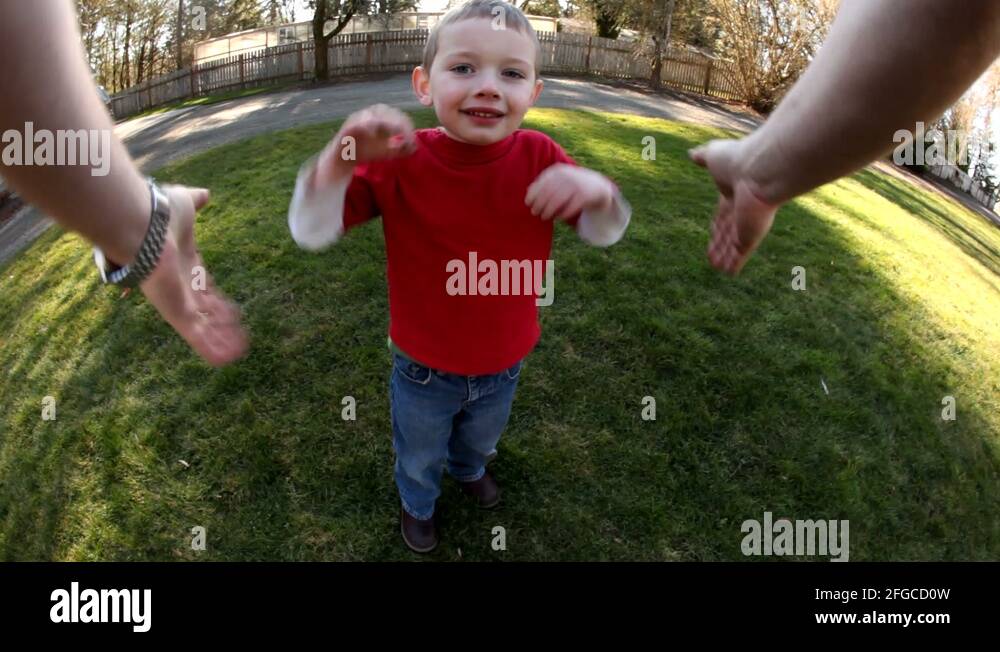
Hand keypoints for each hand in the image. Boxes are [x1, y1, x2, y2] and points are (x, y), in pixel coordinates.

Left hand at [138, 185, 248, 366]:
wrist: (141, 227)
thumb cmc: (160, 216)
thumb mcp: (184, 205)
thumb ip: (195, 201)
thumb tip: (205, 194)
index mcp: (185, 267)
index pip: (204, 288)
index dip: (217, 300)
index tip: (230, 309)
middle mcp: (182, 288)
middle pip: (206, 311)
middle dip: (221, 324)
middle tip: (237, 334)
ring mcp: (179, 303)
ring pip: (204, 328)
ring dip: (221, 341)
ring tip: (237, 353)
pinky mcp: (178, 314)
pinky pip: (199, 337)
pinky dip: (213, 349)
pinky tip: (227, 360)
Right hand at [317, 103, 416, 182]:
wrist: (344, 159)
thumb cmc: (366, 152)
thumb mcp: (387, 152)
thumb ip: (400, 149)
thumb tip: (415, 147)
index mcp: (377, 118)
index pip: (394, 114)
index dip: (405, 124)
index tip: (412, 139)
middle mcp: (367, 115)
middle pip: (384, 110)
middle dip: (397, 122)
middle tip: (405, 137)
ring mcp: (356, 120)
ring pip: (370, 114)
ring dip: (384, 121)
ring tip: (393, 132)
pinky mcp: (347, 129)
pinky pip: (356, 124)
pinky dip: (365, 126)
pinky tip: (374, 134)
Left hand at [525, 164, 614, 220]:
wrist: (598, 186)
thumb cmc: (571, 186)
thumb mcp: (559, 180)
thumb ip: (545, 184)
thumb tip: (528, 192)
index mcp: (558, 171)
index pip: (541, 182)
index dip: (533, 193)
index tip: (527, 203)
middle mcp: (567, 176)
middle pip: (548, 191)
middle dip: (539, 203)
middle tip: (534, 212)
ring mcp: (576, 185)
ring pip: (557, 200)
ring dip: (548, 210)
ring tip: (543, 217)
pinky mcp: (585, 196)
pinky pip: (570, 207)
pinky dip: (562, 214)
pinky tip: (558, 217)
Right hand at [689, 139, 780, 275]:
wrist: (759, 171)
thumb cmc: (737, 160)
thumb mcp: (714, 156)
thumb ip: (703, 157)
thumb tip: (692, 153)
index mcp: (733, 193)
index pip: (724, 212)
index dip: (718, 223)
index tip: (713, 231)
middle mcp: (742, 211)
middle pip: (728, 231)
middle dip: (720, 243)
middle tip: (713, 254)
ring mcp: (746, 225)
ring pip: (734, 245)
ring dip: (725, 256)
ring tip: (716, 267)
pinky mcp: (750, 237)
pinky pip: (740, 254)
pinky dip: (734, 264)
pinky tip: (728, 273)